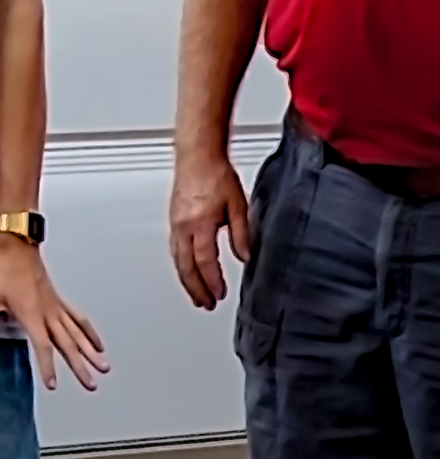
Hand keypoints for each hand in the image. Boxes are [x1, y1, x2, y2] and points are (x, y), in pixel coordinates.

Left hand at [0, 238, 106, 391]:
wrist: (15, 244)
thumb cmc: (4, 266)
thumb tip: (1, 324)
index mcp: (31, 313)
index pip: (43, 346)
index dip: (48, 367)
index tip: (53, 384)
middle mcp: (48, 313)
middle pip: (68, 345)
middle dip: (79, 367)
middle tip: (90, 385)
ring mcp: (56, 306)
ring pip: (78, 334)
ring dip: (91, 353)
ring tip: (104, 368)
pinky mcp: (58, 300)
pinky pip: (78, 319)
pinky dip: (89, 333)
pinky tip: (98, 344)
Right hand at [169, 150, 249, 312]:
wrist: (197, 154)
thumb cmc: (216, 174)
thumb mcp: (238, 207)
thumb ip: (242, 235)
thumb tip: (247, 258)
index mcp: (199, 224)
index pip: (205, 262)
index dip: (212, 282)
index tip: (219, 295)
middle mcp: (182, 225)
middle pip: (186, 265)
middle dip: (195, 288)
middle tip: (205, 304)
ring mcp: (175, 222)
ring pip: (177, 258)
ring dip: (187, 280)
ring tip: (196, 295)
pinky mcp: (173, 218)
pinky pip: (175, 248)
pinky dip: (181, 264)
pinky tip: (187, 270)